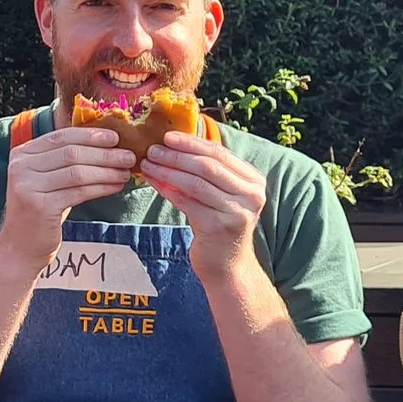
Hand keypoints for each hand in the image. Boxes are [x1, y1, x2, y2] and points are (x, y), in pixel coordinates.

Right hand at [0, 127, 136, 267]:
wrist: (20, 247)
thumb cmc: (41, 211)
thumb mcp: (46, 179)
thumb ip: (63, 160)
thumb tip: (105, 143)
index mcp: (22, 154)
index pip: (61, 136)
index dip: (90, 135)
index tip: (115, 137)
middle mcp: (21, 167)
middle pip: (72, 153)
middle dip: (104, 153)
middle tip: (128, 156)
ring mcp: (28, 186)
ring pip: (77, 172)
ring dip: (107, 171)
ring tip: (126, 172)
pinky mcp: (40, 206)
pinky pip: (79, 192)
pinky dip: (101, 187)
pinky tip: (115, 186)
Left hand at [139, 131, 267, 281]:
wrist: (227, 265)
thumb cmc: (218, 224)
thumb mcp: (220, 195)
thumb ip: (207, 172)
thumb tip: (172, 145)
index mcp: (254, 180)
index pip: (220, 153)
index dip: (192, 142)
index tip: (167, 136)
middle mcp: (251, 194)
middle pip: (208, 166)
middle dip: (177, 155)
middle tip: (153, 149)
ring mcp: (237, 211)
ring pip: (196, 183)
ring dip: (168, 171)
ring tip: (148, 164)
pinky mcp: (219, 227)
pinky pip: (188, 202)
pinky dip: (168, 190)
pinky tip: (154, 183)